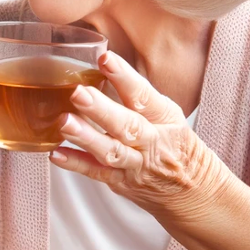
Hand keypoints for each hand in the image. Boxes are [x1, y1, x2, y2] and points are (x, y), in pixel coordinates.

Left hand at [50, 51, 226, 220]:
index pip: (144, 95)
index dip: (124, 77)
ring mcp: (136, 165)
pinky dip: (76, 164)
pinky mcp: (122, 183)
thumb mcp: (167, 115)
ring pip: (112, 152)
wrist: (193, 190)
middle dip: (101, 109)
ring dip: (86, 137)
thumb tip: (100, 65)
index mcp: (164, 118)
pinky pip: (97, 173)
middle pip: (127, 125)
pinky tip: (56, 153)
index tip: (105, 59)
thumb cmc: (173, 143)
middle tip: (78, 93)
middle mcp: (152, 142)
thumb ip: (136, 95)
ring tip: (64, 122)